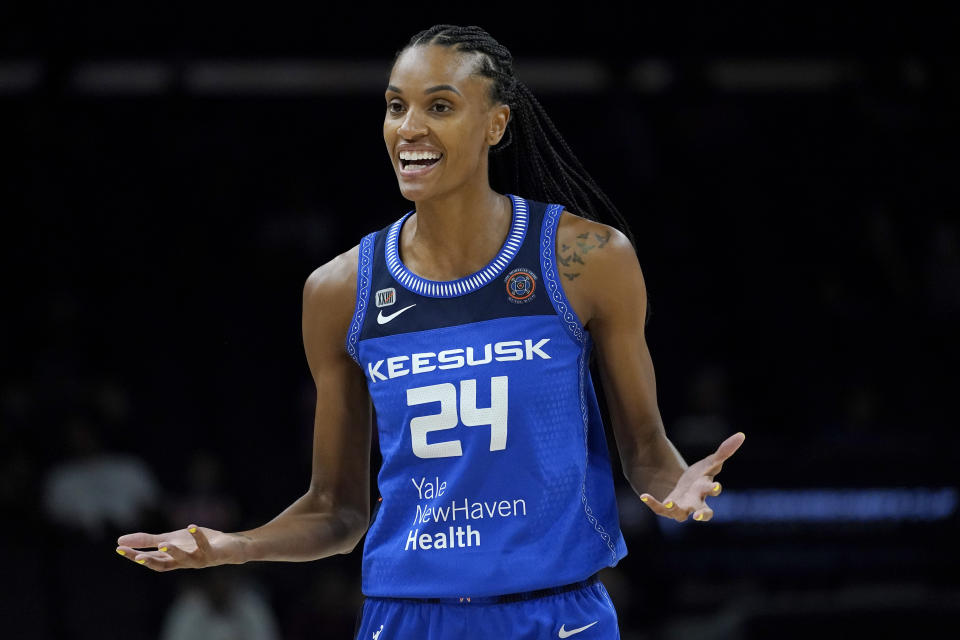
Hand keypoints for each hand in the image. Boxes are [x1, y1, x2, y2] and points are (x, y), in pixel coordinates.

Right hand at [116, 524, 246, 570]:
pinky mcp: (212, 553)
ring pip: (184, 559)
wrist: (229, 548)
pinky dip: (198, 536)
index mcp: (171, 559)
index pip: (150, 560)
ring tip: (163, 543)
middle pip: (163, 564)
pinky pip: (204, 546)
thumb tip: (120, 540)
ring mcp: (198, 559)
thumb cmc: (198, 544)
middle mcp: (183, 562)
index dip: (134, 556)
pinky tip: (191, 526)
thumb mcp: (170, 539)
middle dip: (148, 560)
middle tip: (135, 556)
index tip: (119, 549)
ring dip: (174, 551)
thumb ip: (148, 541)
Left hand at [639, 432, 744, 522]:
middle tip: (700, 516)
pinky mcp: (664, 508)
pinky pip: (658, 508)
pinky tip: (644, 496)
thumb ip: (724, 451)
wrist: (675, 486)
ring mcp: (679, 507)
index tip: (715, 487)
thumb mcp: (708, 464)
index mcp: (705, 491)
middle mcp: (694, 502)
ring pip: (679, 514)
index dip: (714, 490)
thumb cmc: (695, 478)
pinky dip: (652, 503)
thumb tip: (741, 435)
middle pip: (702, 512)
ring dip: (676, 509)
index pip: (712, 492)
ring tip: (670, 503)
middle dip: (702, 514)